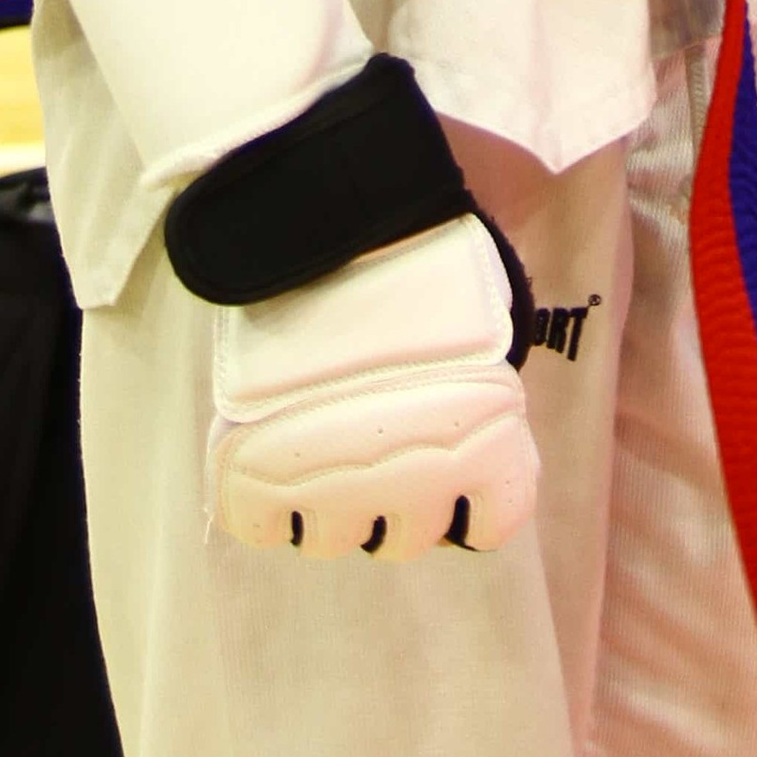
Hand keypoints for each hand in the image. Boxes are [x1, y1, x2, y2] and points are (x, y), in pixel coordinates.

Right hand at [207, 210, 536, 560]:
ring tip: (319, 435)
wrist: (334, 218)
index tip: (454, 458)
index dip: (473, 494)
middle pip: (407, 537)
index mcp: (483, 448)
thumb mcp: (487, 320)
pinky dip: (265, 500)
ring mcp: (336, 492)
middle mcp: (417, 488)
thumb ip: (483, 381)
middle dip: (396, 494)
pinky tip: (275, 451)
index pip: (494, 521)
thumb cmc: (425, 254)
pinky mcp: (262, 481)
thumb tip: (475, 403)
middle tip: (375, 432)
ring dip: (329, 498)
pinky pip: (263, 526)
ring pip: (335, 539)